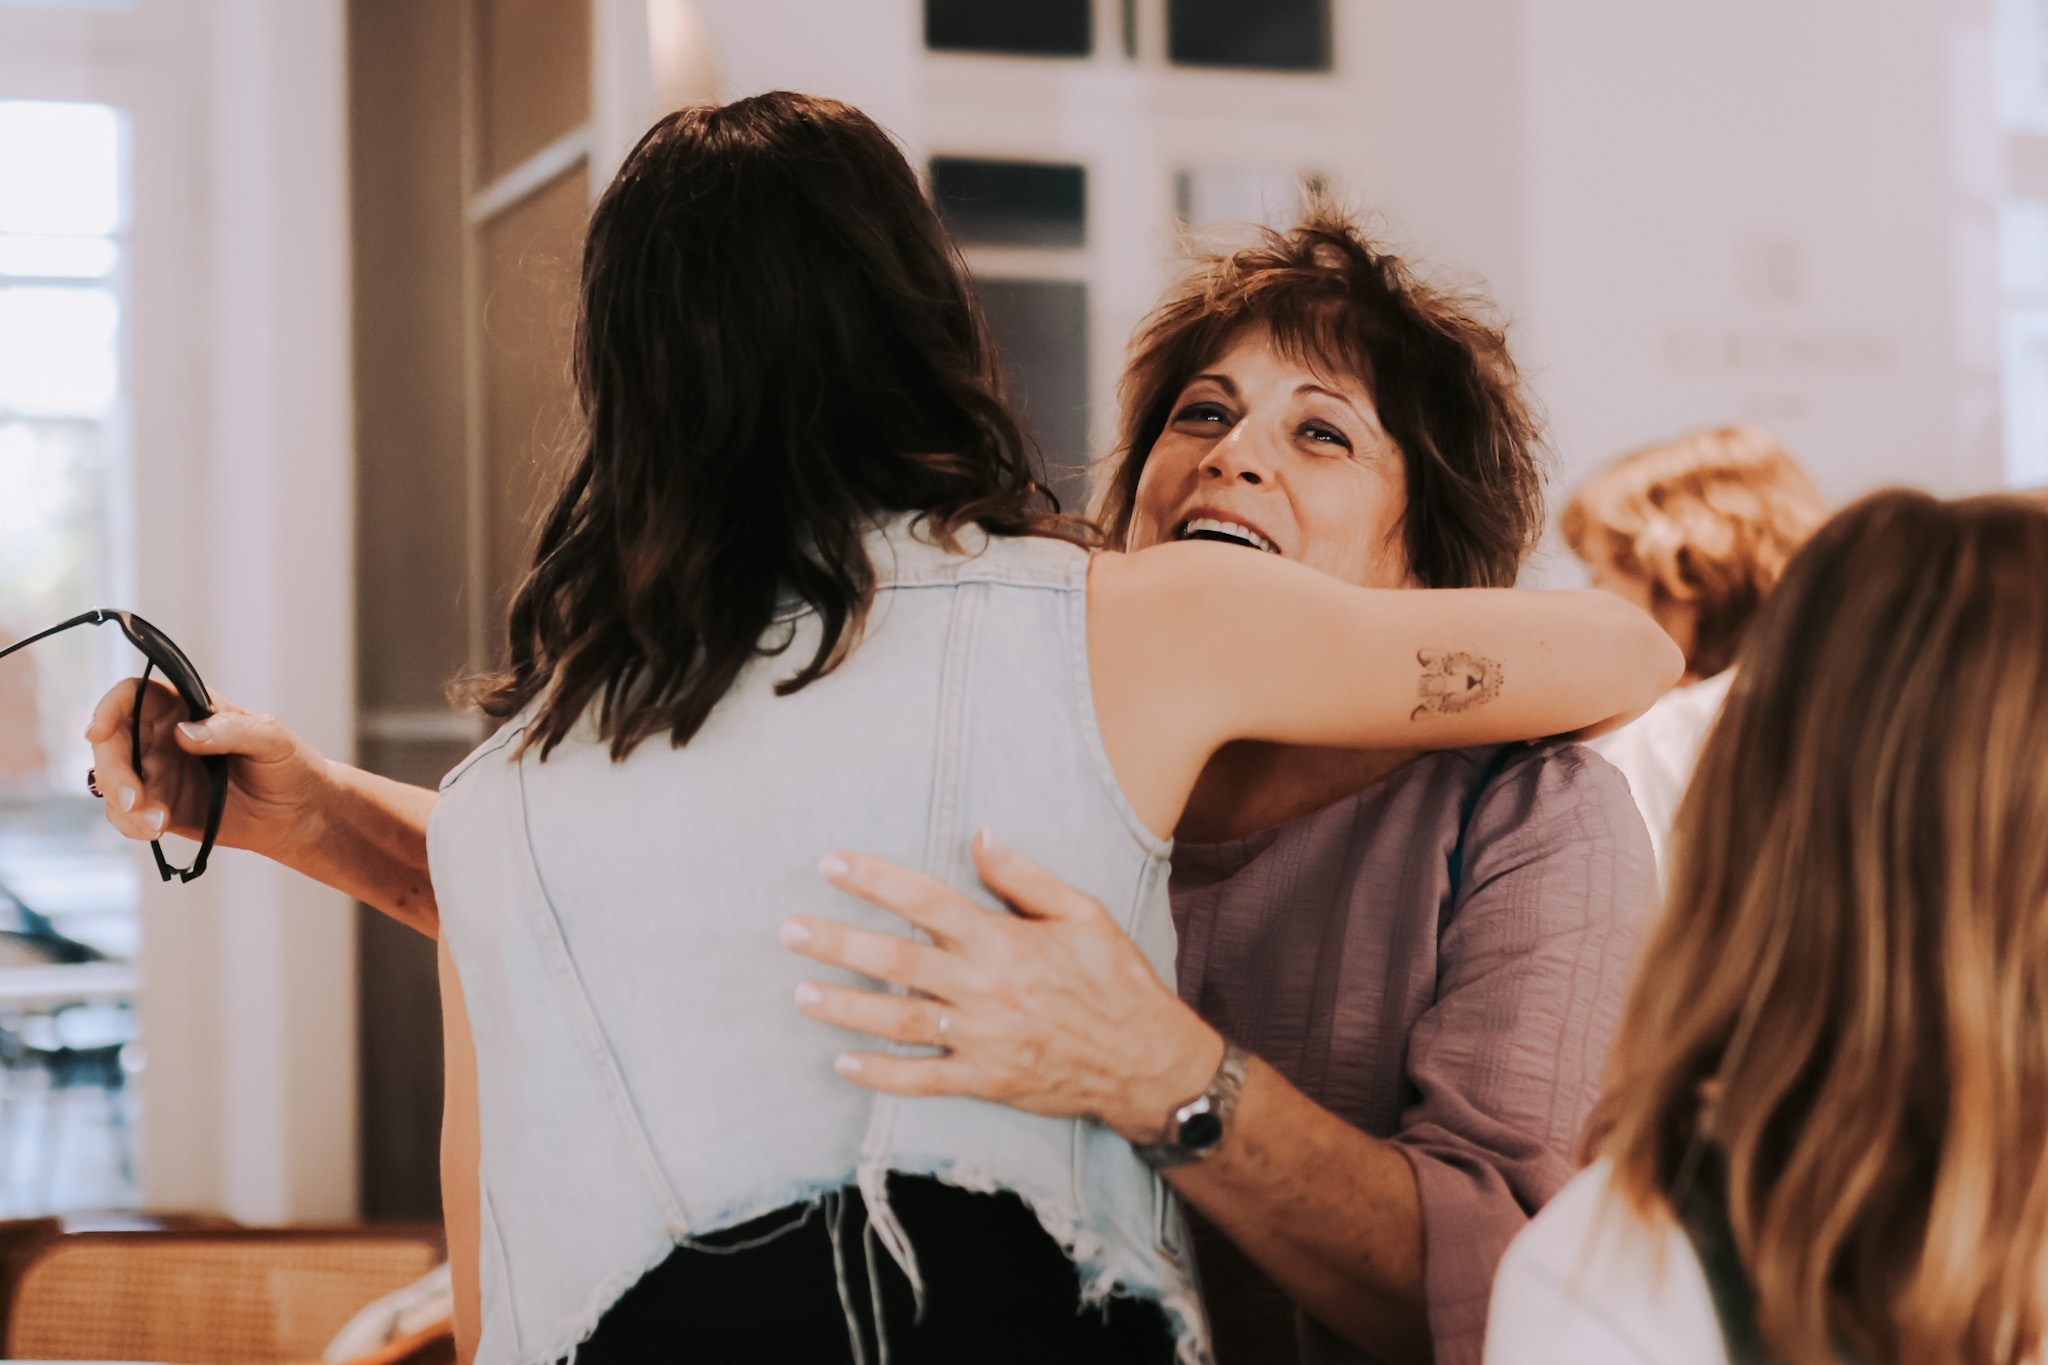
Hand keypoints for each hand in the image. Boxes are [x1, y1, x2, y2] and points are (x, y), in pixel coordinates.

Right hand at [85, 677, 334, 861]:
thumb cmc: (289, 763)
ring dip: (123, 804)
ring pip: (113, 782)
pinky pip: (126, 814)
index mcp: (186, 707)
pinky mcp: (160, 806)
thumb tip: (184, 732)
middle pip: (113, 742)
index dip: (110, 708)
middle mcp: (163, 736)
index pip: (134, 696)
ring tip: (157, 823)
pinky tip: (156, 829)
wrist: (299, 812)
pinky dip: (131, 824)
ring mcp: (158, 773)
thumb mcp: (271, 737)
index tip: (99, 730)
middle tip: (133, 799)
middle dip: (113, 771)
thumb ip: (230, 730)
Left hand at [780, 830, 1223, 1144]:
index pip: (927, 902)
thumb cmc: (1116, 980)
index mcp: (1004, 941)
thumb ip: (1026, 877)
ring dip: (846, 1007)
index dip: (875, 880)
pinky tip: (843, 1064)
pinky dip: (882, 1074)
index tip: (831, 863)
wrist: (1147, 1061)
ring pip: (900, 1021)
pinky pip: (924, 1080)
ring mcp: (983, 1039)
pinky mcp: (988, 1080)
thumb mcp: (1084, 913)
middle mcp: (986, 988)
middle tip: (790, 930)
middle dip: (839, 943)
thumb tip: (980, 836)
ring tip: (800, 994)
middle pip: (898, 960)